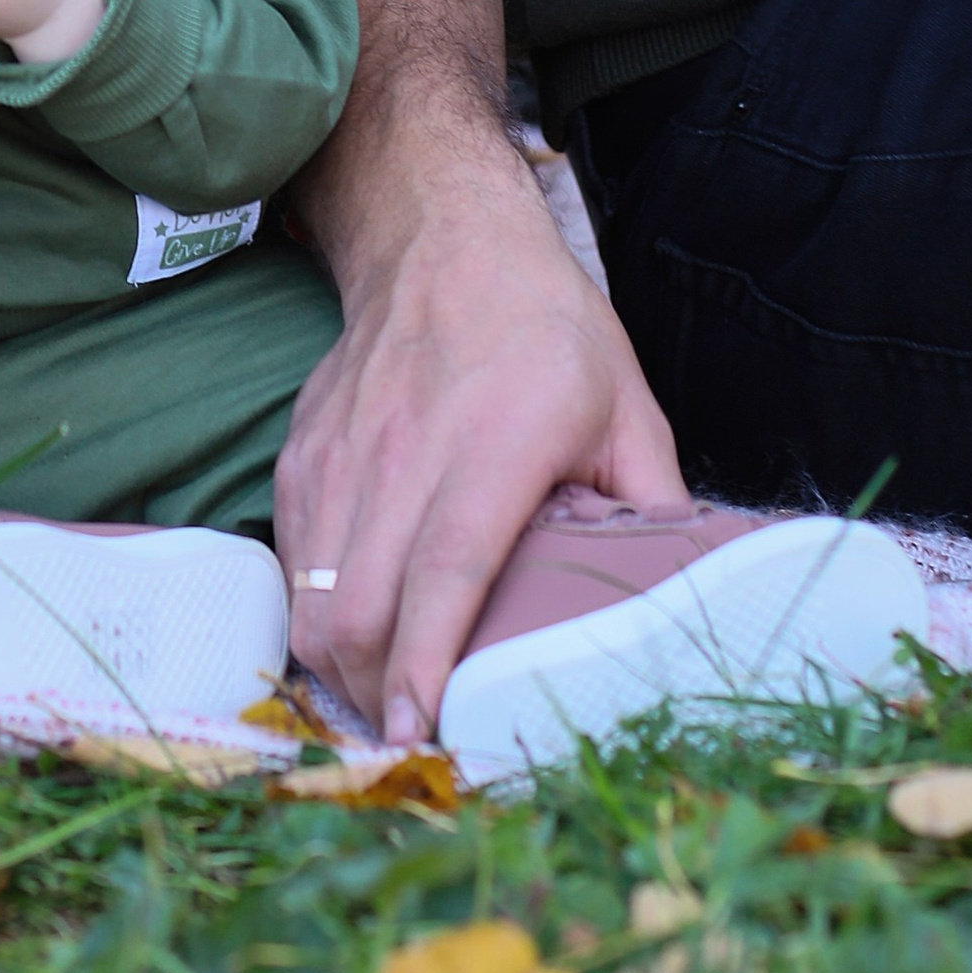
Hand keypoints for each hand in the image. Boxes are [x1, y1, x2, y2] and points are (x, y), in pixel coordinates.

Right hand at [278, 124, 682, 744]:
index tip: (421, 731)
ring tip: (387, 700)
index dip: (426, 660)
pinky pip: (291, 559)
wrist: (443, 235)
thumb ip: (653, 509)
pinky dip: (314, 611)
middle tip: (419, 737)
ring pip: (312, 596)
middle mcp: (405, 449)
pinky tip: (357, 627)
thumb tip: (680, 606)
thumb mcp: (628, 409)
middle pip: (359, 607)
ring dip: (341, 667)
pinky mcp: (303, 450)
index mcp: (495, 442)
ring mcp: (342, 451)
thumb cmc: (546, 328)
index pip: (445, 569)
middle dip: (379, 698)